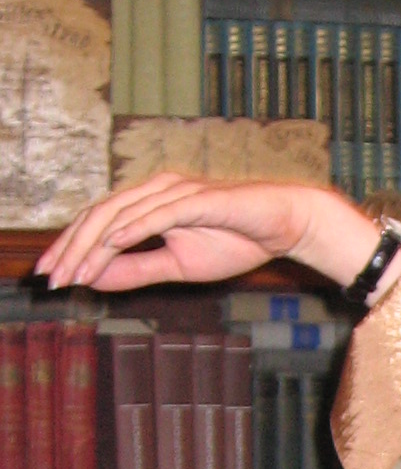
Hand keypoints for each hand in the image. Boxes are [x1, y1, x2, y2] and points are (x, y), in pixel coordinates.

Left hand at [36, 176, 382, 294]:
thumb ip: (137, 269)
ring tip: (75, 269)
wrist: (281, 225)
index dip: (72, 250)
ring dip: (94, 242)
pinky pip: (160, 212)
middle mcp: (154, 190)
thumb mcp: (179, 265)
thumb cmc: (234, 240)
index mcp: (146, 204)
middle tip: (51, 277)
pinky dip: (135, 225)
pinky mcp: (199, 198)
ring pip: (122, 213)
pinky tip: (115, 241)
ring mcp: (176, 191)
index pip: (98, 224)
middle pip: (100, 215)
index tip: (52, 278)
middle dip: (72, 248)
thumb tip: (96, 278)